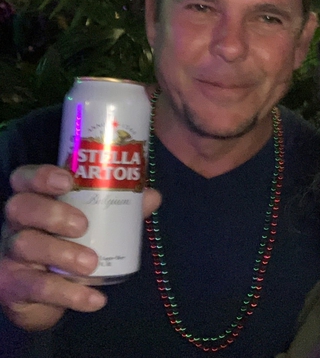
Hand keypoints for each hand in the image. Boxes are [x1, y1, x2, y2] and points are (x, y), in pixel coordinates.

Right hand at [0, 164, 160, 330]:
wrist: (48, 294)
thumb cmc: (71, 242)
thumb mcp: (94, 221)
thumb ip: (121, 207)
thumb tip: (152, 196)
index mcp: (36, 198)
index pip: (26, 178)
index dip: (42, 175)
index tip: (68, 180)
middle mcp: (17, 222)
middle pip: (21, 207)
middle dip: (52, 214)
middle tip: (83, 226)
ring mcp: (10, 253)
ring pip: (25, 245)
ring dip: (62, 254)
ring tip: (91, 263)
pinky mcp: (13, 285)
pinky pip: (36, 287)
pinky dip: (70, 294)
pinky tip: (95, 299)